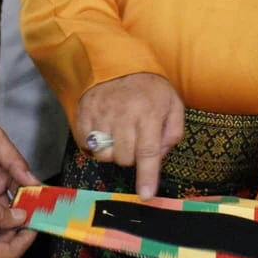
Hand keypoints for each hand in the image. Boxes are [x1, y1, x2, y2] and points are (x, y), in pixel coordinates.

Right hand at [75, 72, 184, 198]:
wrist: (119, 62)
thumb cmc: (150, 88)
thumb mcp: (172, 104)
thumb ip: (173, 132)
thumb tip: (161, 157)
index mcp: (148, 112)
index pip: (148, 152)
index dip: (147, 176)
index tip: (146, 195)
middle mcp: (123, 114)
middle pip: (124, 158)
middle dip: (132, 157)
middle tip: (135, 140)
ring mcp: (101, 113)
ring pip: (105, 154)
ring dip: (114, 151)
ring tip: (120, 135)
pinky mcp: (84, 113)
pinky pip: (88, 143)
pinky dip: (97, 143)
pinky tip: (105, 130)